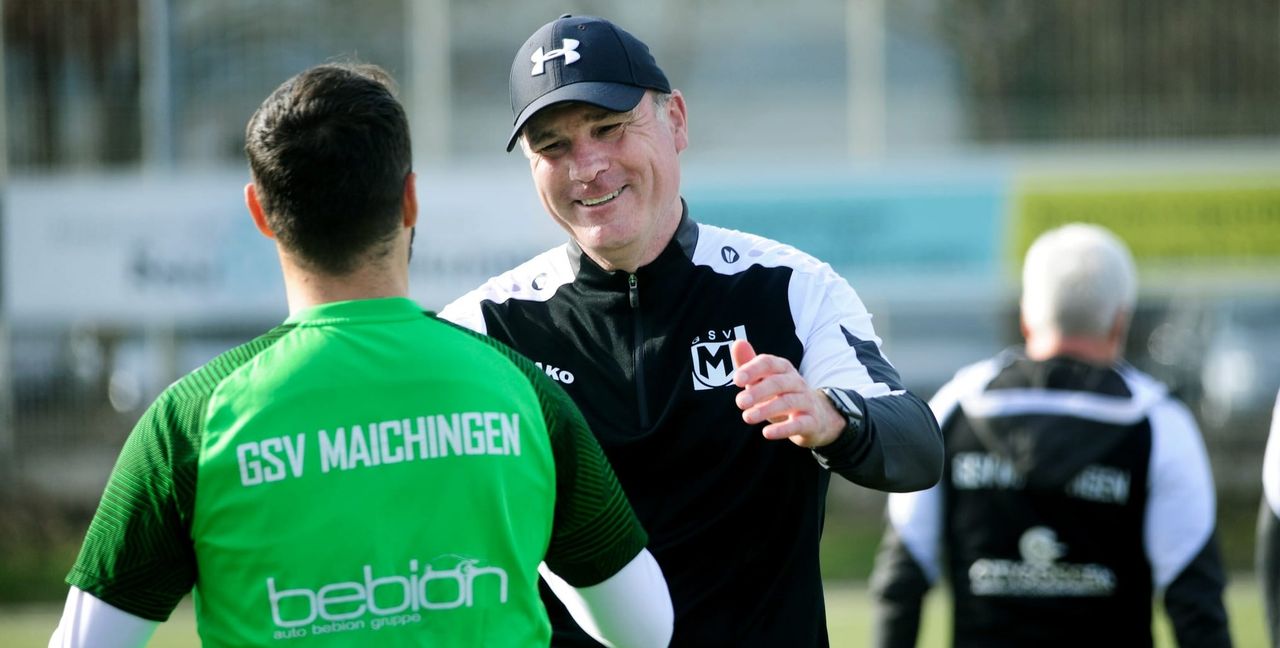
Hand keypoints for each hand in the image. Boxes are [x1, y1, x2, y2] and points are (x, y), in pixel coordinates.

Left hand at [730, 340, 845, 447]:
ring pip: (788, 402)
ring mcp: (806, 402)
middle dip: (758, 391)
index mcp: (783, 369)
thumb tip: (737, 343)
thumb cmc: (782, 395)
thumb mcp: (764, 380)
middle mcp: (797, 382)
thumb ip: (749, 364)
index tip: (735, 380)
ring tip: (747, 417)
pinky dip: (783, 429)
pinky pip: (799, 424)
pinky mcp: (811, 422)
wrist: (816, 418)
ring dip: (766, 410)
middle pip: (778, 383)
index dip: (752, 369)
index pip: (769, 363)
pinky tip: (766, 433)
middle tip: (739, 402)